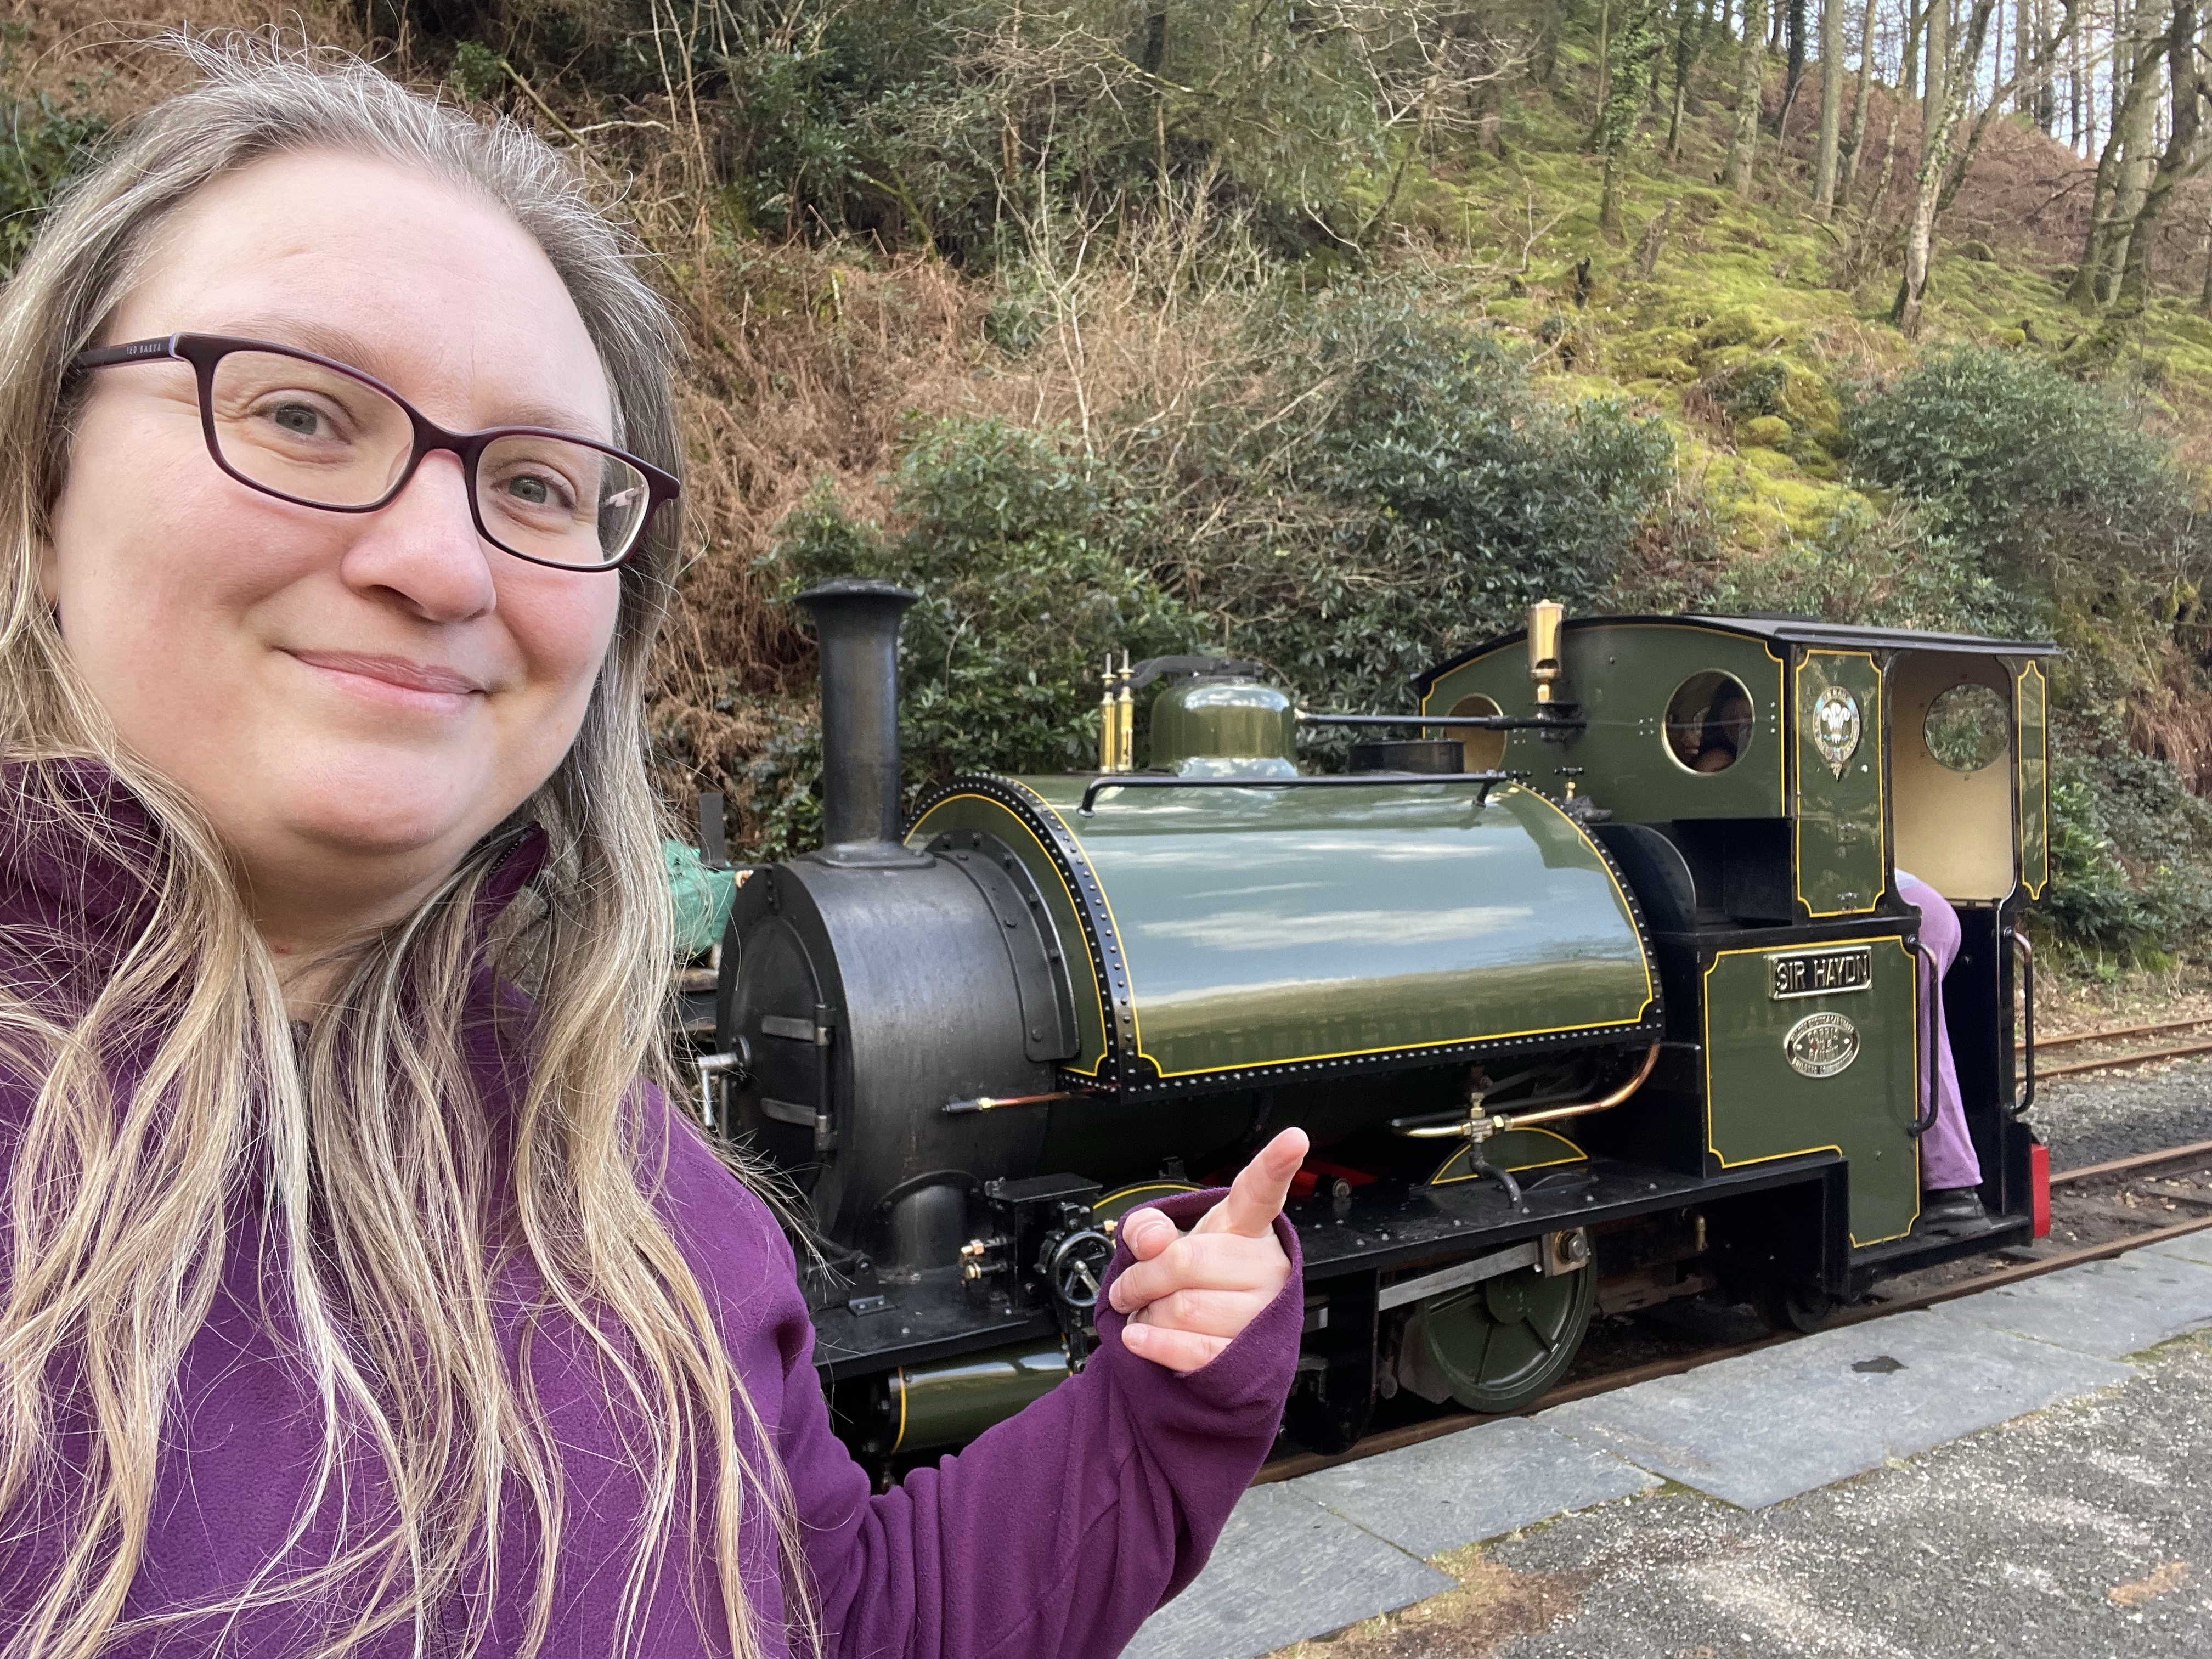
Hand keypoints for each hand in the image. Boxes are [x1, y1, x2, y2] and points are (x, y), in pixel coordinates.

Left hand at [1108, 1127, 1307, 1373]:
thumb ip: (1147, 1228)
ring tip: (1152, 1315)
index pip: (1262, 1190)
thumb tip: (1149, 1239)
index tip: (1293, 1138)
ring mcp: (1262, 1312)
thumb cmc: (1197, 1283)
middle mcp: (1265, 1266)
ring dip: (1148, 1316)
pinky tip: (1140, 1337)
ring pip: (1182, 1309)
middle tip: (1129, 1289)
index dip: (1277, 1163)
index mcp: (1248, 1227)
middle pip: (1186, 1261)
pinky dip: (1154, 1344)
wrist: (1216, 1342)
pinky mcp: (1248, 1355)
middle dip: (1141, 1279)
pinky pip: (1190, 1348)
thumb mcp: (1169, 1244)